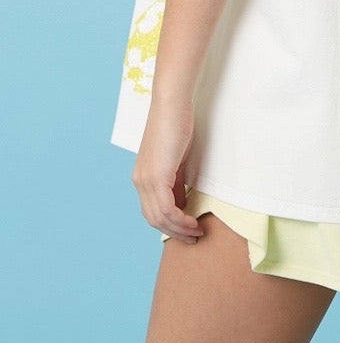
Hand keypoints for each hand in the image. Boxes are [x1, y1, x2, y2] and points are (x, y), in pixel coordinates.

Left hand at [131, 96, 202, 243]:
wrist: (171, 104)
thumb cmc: (176, 125)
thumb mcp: (176, 160)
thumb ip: (176, 182)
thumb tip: (182, 202)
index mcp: (142, 177)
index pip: (153, 211)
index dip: (169, 225)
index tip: (188, 230)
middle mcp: (140, 182)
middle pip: (153, 220)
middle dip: (174, 232)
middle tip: (194, 237)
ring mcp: (146, 180)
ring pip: (159, 218)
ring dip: (179, 229)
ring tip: (197, 232)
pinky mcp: (156, 176)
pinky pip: (166, 209)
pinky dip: (180, 220)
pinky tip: (193, 221)